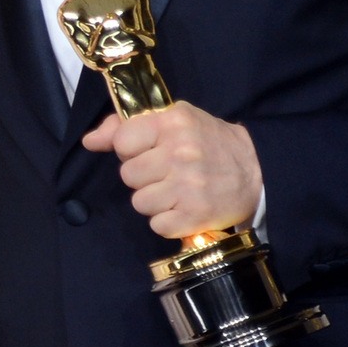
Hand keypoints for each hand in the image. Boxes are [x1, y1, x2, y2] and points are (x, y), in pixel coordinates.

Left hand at [83, 103, 261, 239]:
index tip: (148, 151)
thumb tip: (90, 141)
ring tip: (175, 191)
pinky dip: (167, 221)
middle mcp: (180, 153)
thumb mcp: (172, 121)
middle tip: (165, 173)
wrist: (257, 171)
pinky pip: (157, 225)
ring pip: (140, 202)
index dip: (130, 149)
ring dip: (154, 201)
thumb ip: (126, 127)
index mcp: (172, 123)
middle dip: (142, 177)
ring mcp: (189, 186)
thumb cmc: (208, 142)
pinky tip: (183, 208)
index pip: (122, 142)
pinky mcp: (196, 216)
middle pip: (128, 175)